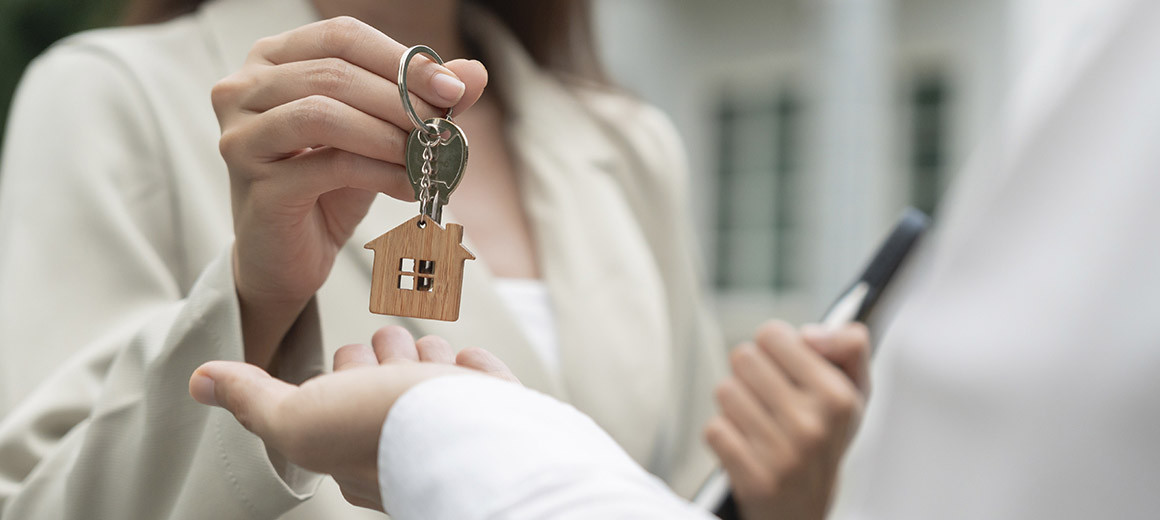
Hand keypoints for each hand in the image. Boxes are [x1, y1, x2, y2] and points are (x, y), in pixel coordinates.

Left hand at [189, 326, 517, 510]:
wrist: (470, 439)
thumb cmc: (382, 433)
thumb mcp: (297, 417)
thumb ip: (253, 399)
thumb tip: (201, 381)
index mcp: (354, 451)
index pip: (342, 385)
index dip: (345, 370)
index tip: (353, 373)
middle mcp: (403, 442)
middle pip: (388, 369)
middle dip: (390, 358)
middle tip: (395, 372)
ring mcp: (453, 427)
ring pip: (433, 365)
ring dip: (430, 359)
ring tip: (434, 373)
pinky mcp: (497, 415)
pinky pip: (481, 377)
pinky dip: (475, 371)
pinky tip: (469, 374)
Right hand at [211, 16, 487, 366]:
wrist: (288, 256)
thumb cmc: (328, 187)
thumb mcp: (379, 134)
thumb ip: (421, 100)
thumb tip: (474, 72)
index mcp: (271, 60)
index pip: (342, 36)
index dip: (402, 59)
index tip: (454, 90)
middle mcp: (242, 89)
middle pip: (334, 72)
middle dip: (402, 99)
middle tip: (444, 126)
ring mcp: (240, 135)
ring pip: (324, 113)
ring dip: (388, 134)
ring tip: (425, 157)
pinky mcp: (254, 183)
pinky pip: (329, 164)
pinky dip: (380, 173)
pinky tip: (408, 187)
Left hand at [704, 321, 869, 519]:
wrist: (806, 507)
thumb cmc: (825, 437)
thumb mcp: (854, 389)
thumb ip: (848, 346)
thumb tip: (809, 335)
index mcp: (837, 396)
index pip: (772, 334)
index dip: (774, 347)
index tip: (786, 368)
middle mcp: (812, 425)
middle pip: (743, 358)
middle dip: (751, 373)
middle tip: (770, 397)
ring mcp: (782, 453)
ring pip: (725, 390)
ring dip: (736, 403)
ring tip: (759, 421)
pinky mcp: (753, 477)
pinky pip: (714, 428)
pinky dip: (725, 434)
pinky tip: (747, 445)